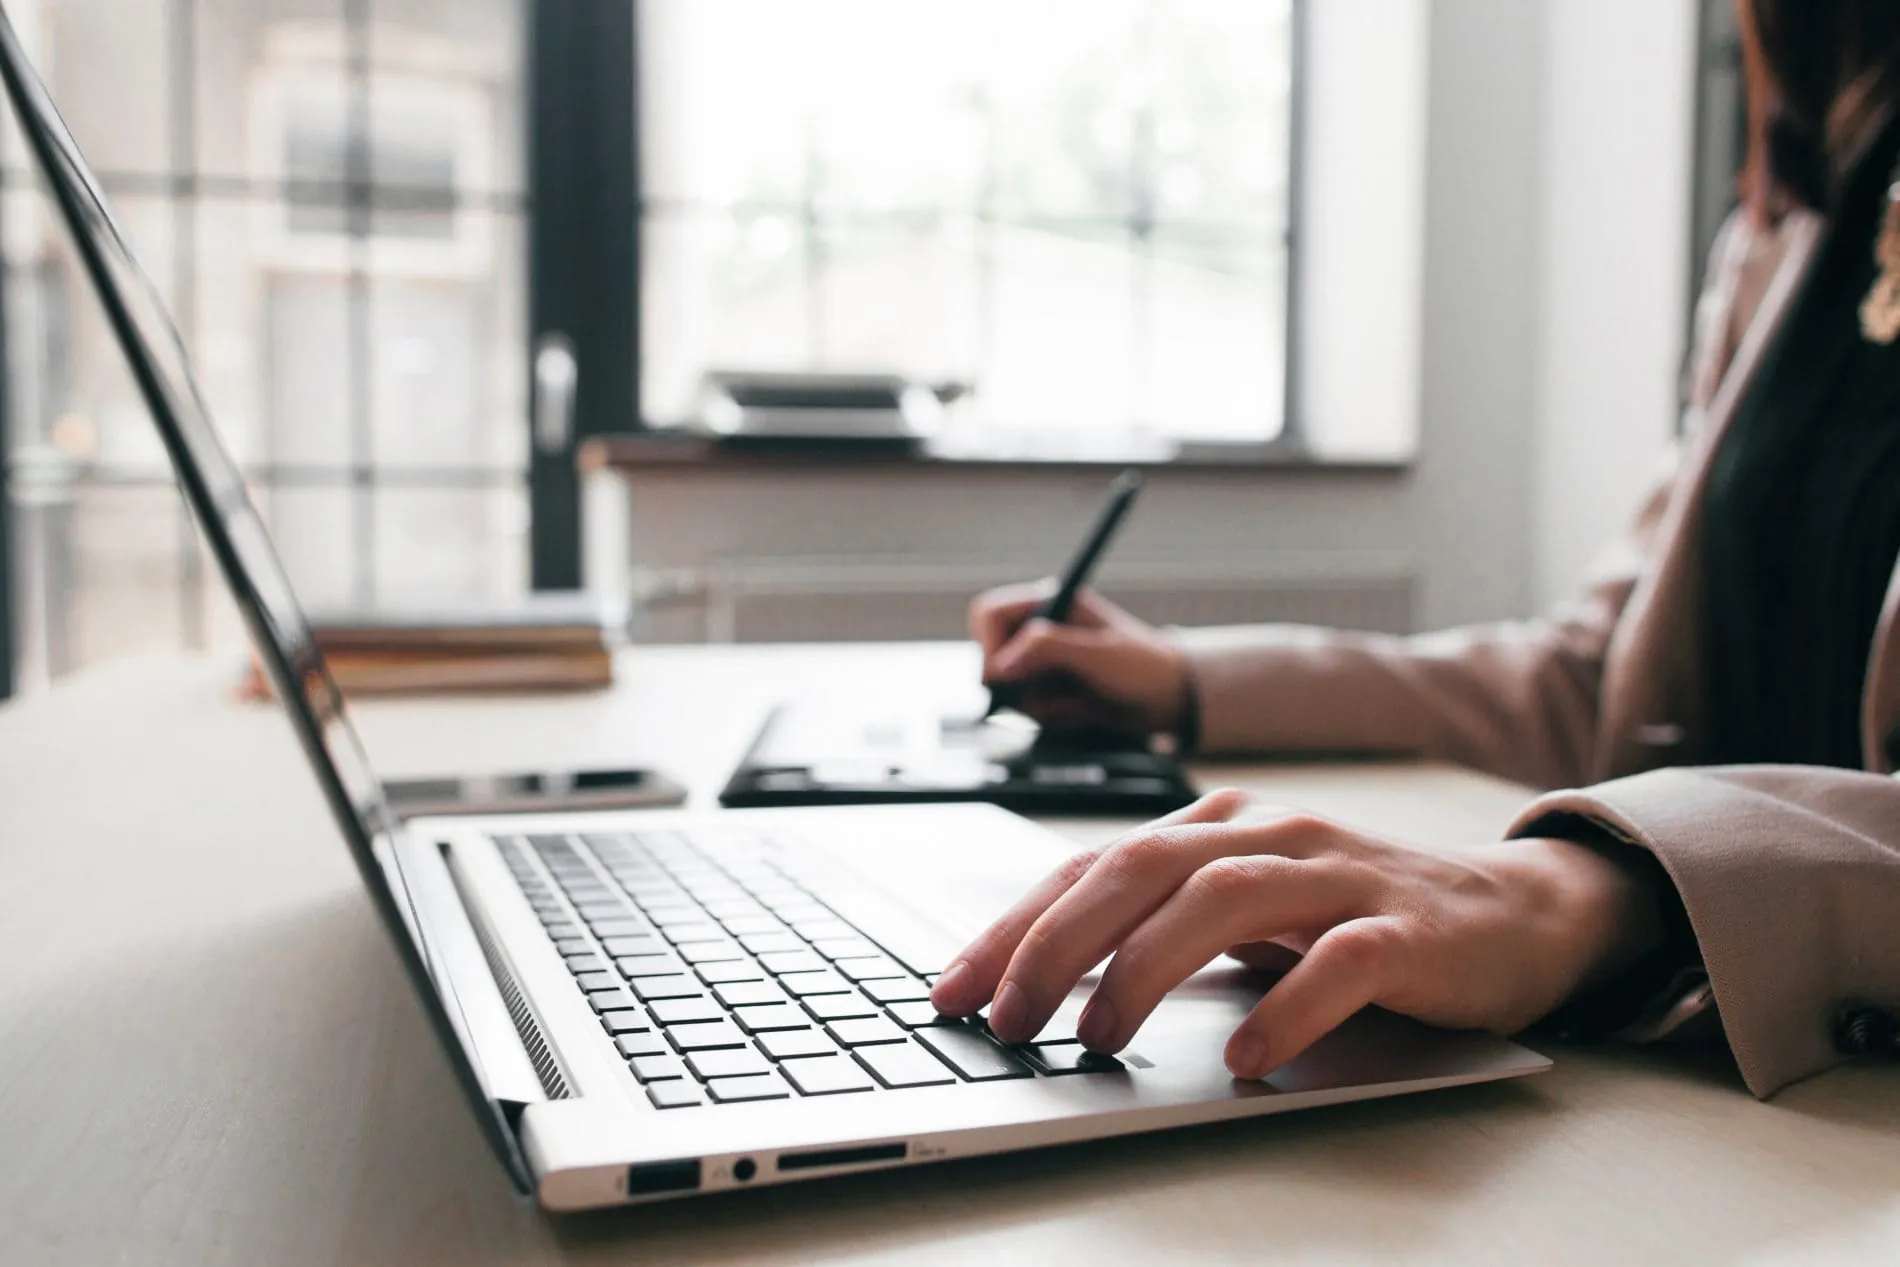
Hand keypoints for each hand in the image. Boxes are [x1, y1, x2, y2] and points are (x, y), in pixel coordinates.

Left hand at [929, 790, 1663, 1077]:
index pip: (1093, 865)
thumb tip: (1047, 978)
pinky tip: (1246, 1059)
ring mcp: (1339, 875)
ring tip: (1096, 1037)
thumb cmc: (1360, 918)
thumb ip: (1165, 926)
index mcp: (1218, 831)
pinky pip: (1338, 963)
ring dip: (1146, 969)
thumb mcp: (1248, 915)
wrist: (1515, 913)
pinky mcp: (1405, 928)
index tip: (954, 987)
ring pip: (1222, 899)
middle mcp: (1270, 837)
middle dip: (1055, 942)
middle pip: (1139, 869)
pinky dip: (1285, 1009)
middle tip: (1004, 1016)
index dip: (1016, 924)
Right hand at [970, 581, 1187, 733]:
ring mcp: (1039, 661)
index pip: (989, 615)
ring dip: (1035, 703)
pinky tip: (1078, 709)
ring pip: (1004, 687)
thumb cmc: (1144, 666)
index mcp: (1050, 603)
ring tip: (1076, 700)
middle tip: (1046, 694)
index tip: (1001, 676)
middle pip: (990, 655)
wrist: (1168, 699)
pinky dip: (1046, 715)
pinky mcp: (1044, 689)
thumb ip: (1049, 649)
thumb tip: (1002, 664)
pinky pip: (1022, 708)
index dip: (988, 645)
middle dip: (1014, 683)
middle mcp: (1038, 629)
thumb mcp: (1098, 654)